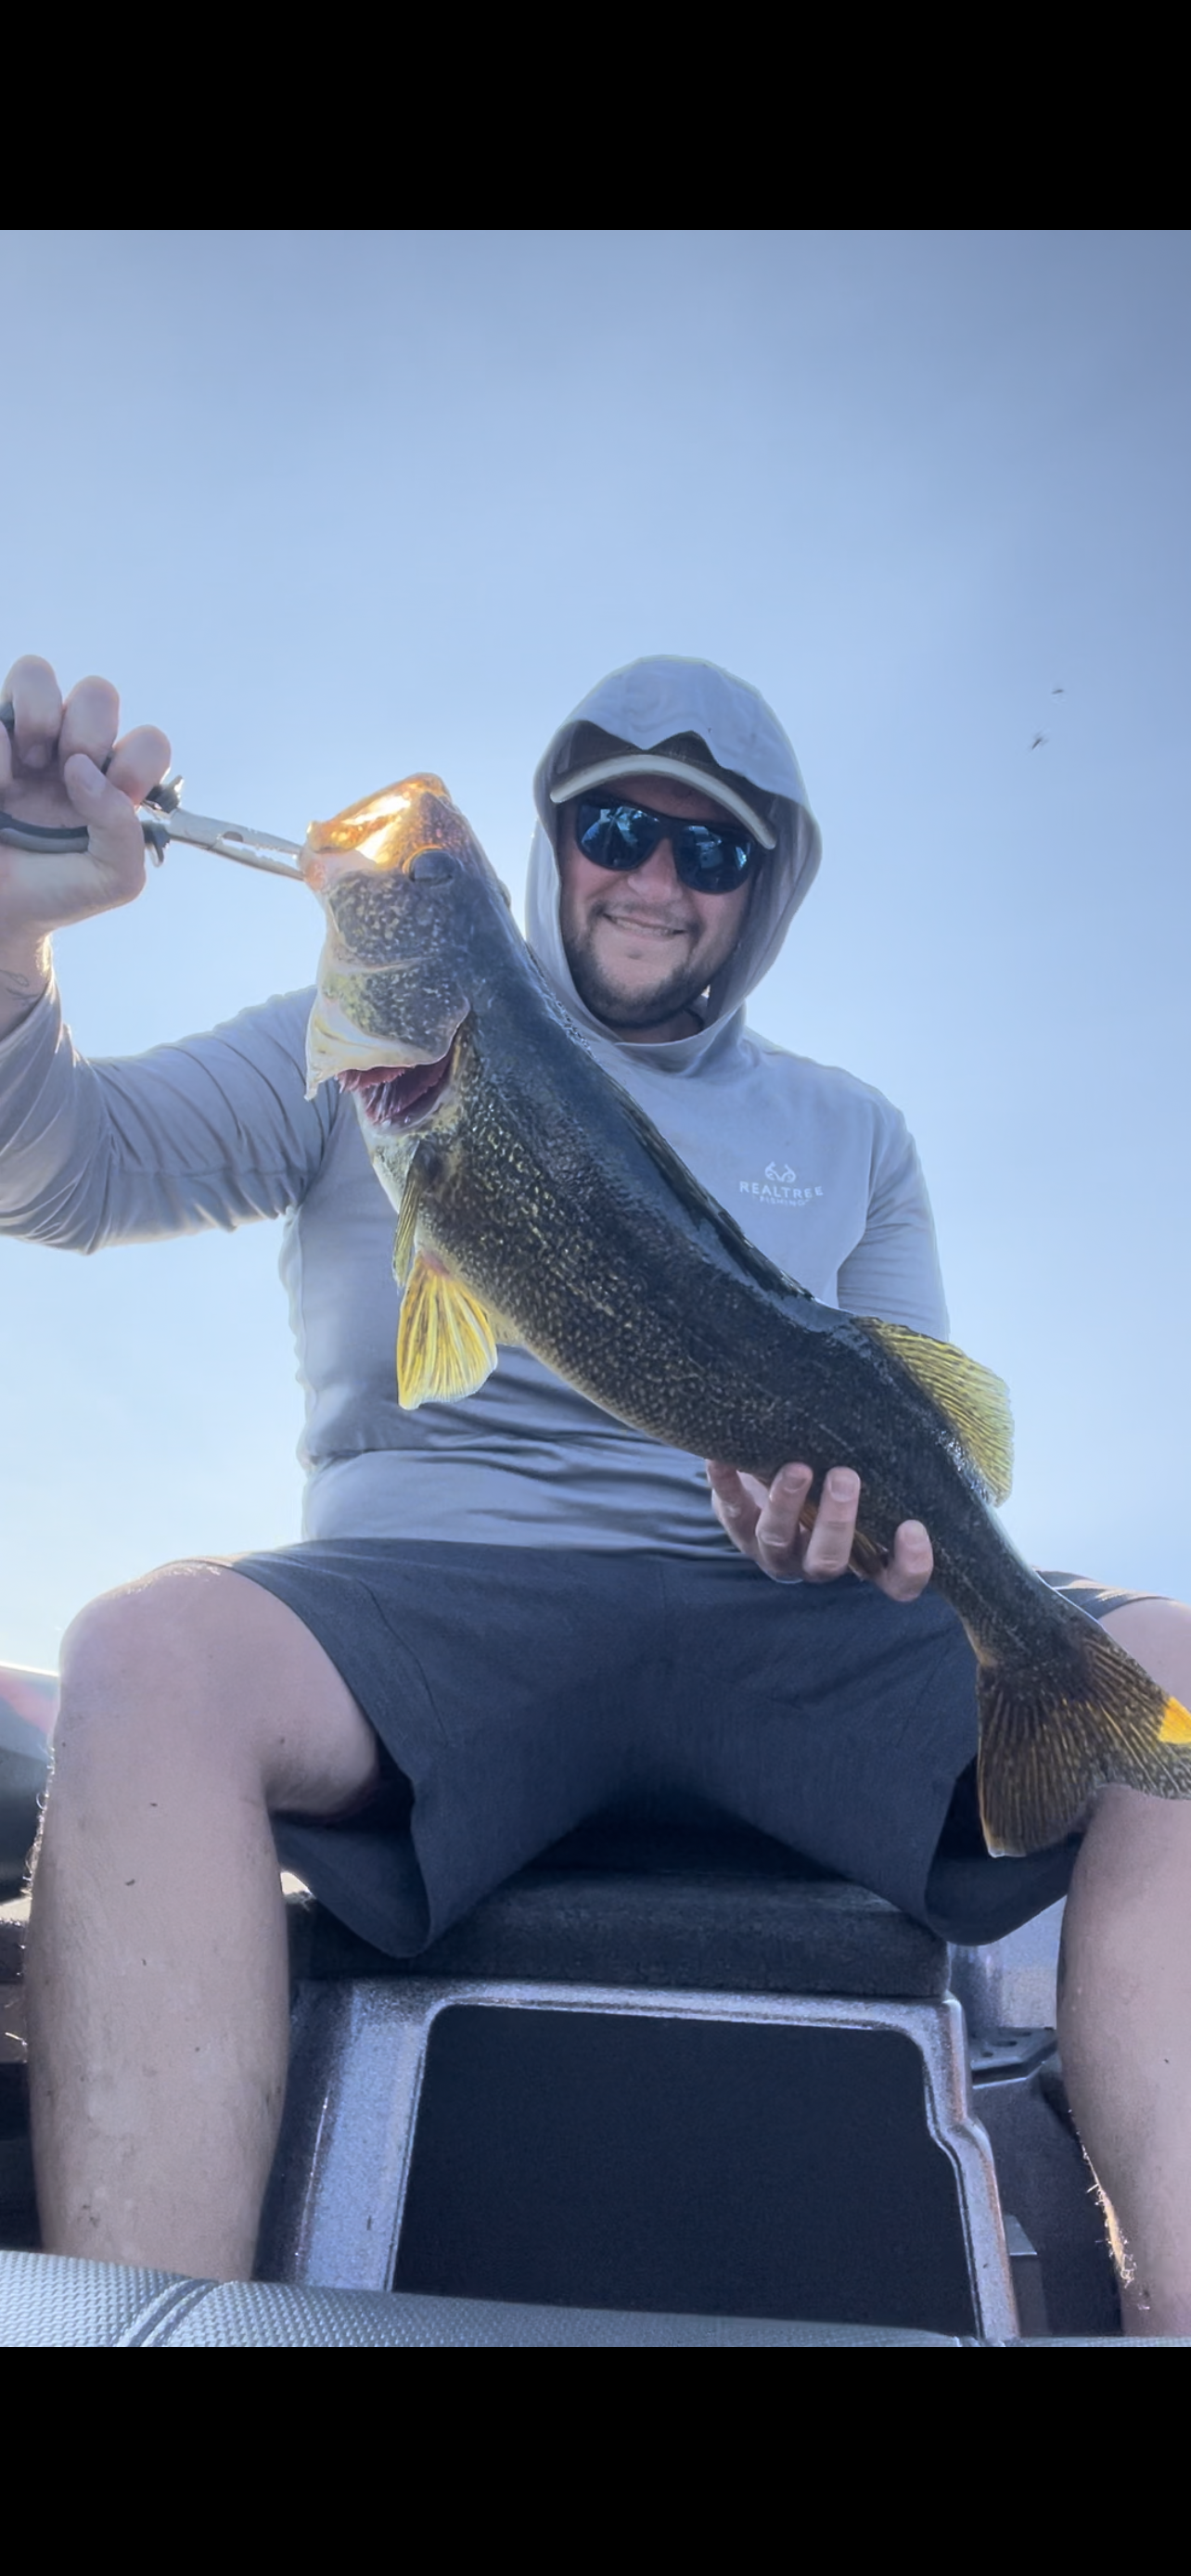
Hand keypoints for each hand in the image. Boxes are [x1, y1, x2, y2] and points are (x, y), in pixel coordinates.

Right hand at [0, 656, 170, 943]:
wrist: (3, 910)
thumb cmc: (58, 890)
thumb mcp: (113, 878)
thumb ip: (124, 831)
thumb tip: (84, 770)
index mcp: (111, 779)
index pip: (148, 742)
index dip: (137, 762)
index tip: (118, 796)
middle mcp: (70, 750)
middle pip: (97, 693)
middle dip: (87, 732)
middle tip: (67, 774)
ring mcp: (23, 739)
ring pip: (36, 674)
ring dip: (39, 716)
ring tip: (30, 764)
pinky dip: (0, 745)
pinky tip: (2, 785)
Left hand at [706, 1459, 933, 1600]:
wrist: (765, 1492)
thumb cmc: (829, 1489)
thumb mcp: (861, 1490)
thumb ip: (880, 1477)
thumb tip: (902, 1424)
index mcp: (858, 1558)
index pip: (895, 1582)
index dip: (909, 1566)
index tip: (913, 1527)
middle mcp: (813, 1562)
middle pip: (828, 1560)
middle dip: (837, 1521)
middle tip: (845, 1478)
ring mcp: (772, 1549)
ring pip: (777, 1540)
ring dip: (787, 1504)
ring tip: (796, 1468)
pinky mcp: (737, 1525)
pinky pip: (731, 1508)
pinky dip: (725, 1482)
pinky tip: (723, 1457)